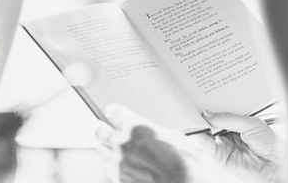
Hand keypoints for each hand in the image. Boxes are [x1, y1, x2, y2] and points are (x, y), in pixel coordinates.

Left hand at [96, 105, 235, 182]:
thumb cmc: (186, 164)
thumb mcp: (178, 138)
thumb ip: (161, 132)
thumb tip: (163, 133)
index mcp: (138, 127)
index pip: (113, 112)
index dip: (115, 112)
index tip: (115, 112)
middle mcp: (125, 144)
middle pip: (100, 130)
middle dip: (104, 129)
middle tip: (106, 128)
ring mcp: (121, 163)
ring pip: (101, 150)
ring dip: (107, 148)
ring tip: (114, 148)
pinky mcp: (121, 180)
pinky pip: (110, 170)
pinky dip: (114, 167)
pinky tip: (122, 166)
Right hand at [196, 110, 279, 181]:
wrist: (276, 166)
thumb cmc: (270, 144)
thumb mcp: (250, 123)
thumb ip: (228, 119)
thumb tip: (207, 114)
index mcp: (236, 122)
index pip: (219, 112)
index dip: (210, 106)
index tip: (200, 98)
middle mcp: (228, 133)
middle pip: (210, 122)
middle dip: (201, 114)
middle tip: (192, 105)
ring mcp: (223, 144)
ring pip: (205, 133)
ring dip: (197, 125)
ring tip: (191, 115)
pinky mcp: (219, 156)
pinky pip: (206, 146)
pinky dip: (198, 137)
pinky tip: (195, 129)